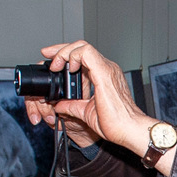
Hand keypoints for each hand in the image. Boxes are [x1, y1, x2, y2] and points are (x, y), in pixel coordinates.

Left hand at [36, 40, 155, 156]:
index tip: (53, 61)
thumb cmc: (116, 124)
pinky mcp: (104, 73)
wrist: (128, 130)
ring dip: (65, 52)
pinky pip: (86, 53)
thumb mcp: (86, 113)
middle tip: (47, 54)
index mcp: (104, 76)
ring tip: (55, 65)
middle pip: (82, 47)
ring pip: (83, 46)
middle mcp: (107, 69)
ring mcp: (107, 69)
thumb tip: (59, 105)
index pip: (84, 55)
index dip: (67, 54)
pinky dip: (72, 56)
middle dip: (61, 48)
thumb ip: (73, 106)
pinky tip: (67, 68)